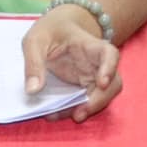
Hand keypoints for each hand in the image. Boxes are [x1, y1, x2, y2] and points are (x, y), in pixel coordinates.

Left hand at [21, 4, 121, 121]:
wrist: (57, 30)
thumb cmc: (50, 30)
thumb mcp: (35, 40)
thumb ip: (33, 62)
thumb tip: (34, 90)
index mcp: (89, 45)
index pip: (109, 54)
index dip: (110, 68)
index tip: (102, 83)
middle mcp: (97, 64)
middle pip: (112, 83)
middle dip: (98, 101)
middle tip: (78, 114)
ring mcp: (92, 77)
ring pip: (102, 97)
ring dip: (84, 110)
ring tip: (58, 115)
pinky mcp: (84, 88)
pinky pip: (85, 102)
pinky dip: (71, 110)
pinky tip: (55, 113)